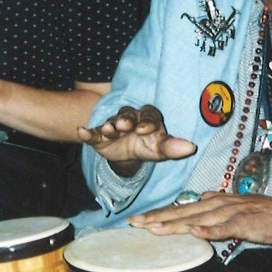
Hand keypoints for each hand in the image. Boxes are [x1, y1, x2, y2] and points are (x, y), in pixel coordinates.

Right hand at [77, 105, 195, 175]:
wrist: (127, 157)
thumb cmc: (148, 147)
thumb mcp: (160, 150)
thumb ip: (173, 148)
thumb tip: (190, 148)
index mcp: (148, 118)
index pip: (149, 115)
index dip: (147, 121)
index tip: (144, 129)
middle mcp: (130, 118)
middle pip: (128, 114)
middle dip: (126, 119)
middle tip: (124, 125)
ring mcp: (114, 125)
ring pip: (111, 122)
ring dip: (110, 125)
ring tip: (109, 130)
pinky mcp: (99, 135)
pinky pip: (93, 132)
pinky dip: (87, 132)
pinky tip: (81, 131)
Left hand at [127, 191, 271, 244]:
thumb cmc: (258, 214)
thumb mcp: (229, 207)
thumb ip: (212, 206)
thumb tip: (196, 201)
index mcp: (211, 201)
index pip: (179, 208)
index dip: (158, 214)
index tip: (136, 220)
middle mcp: (216, 204)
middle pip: (181, 211)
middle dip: (157, 218)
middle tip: (134, 223)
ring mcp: (229, 212)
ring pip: (197, 219)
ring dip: (176, 223)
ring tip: (156, 228)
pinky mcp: (243, 223)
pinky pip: (224, 227)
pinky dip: (209, 230)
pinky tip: (195, 233)